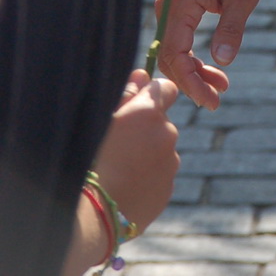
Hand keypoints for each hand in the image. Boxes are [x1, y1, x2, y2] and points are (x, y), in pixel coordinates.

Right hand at [89, 69, 179, 231]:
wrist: (93, 215)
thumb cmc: (90, 161)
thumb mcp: (102, 122)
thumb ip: (126, 95)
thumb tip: (142, 74)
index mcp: (149, 112)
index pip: (165, 89)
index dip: (152, 97)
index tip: (138, 109)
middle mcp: (167, 133)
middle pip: (161, 124)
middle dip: (145, 132)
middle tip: (117, 149)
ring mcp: (170, 163)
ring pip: (161, 152)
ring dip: (146, 157)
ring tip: (117, 173)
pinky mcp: (167, 190)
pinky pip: (159, 178)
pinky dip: (146, 180)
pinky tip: (124, 190)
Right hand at [156, 0, 264, 107]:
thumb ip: (232, 26)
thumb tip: (221, 60)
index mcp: (182, 1)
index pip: (175, 53)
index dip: (190, 81)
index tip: (210, 100)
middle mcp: (168, 5)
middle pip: (170, 57)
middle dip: (191, 83)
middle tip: (216, 101)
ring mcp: (170, 7)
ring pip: (173, 52)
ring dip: (194, 73)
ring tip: (221, 88)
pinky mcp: (178, 9)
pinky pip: (179, 42)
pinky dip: (194, 59)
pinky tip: (214, 72)